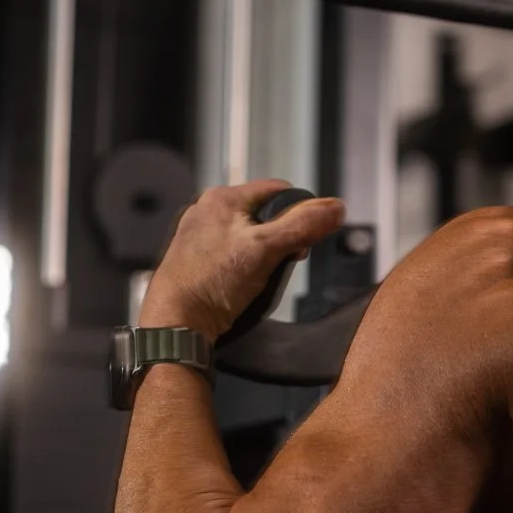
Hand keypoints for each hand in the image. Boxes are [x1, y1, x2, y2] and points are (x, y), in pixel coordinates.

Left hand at [138, 181, 346, 340]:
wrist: (176, 322)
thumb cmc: (214, 282)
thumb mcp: (267, 249)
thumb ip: (303, 225)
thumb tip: (336, 207)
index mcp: (223, 197)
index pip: (279, 190)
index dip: (300, 212)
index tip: (305, 239)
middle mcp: (207, 209)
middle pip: (264, 213)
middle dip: (281, 235)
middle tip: (283, 262)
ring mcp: (199, 234)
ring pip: (249, 233)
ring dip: (264, 251)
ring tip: (262, 275)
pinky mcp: (195, 257)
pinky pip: (232, 251)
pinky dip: (245, 263)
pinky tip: (243, 282)